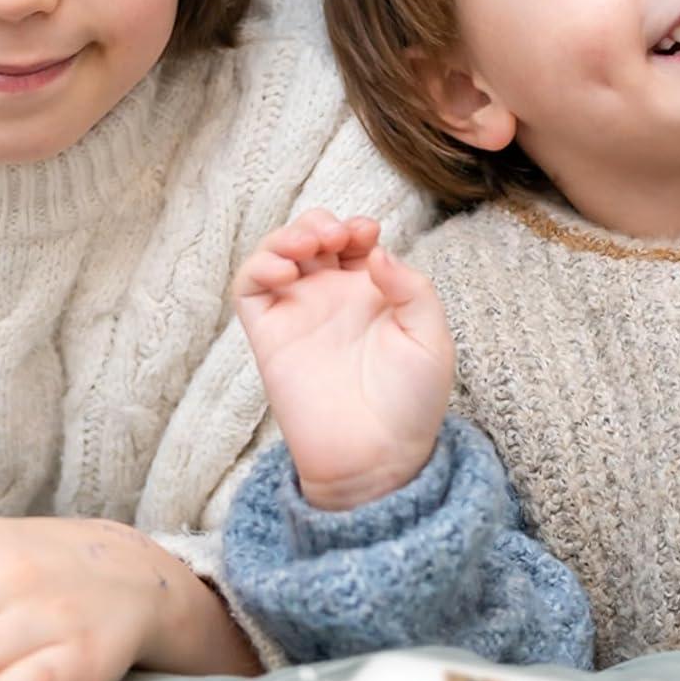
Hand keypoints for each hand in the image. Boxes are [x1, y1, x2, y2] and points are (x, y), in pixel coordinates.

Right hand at [234, 208, 452, 510]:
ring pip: (277, 253)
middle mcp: (331, 298)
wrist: (377, 459)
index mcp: (372, 294)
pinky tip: (286, 272)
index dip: (356, 225)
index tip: (368, 233)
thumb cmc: (411, 404)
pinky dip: (259, 266)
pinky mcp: (268, 335)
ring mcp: (298, 314)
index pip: (354, 240)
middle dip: (319, 221)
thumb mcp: (431, 339)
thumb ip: (413, 289)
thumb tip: (377, 253)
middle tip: (336, 237)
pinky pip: (249, 289)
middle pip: (312, 237)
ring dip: (287, 235)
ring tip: (309, 245)